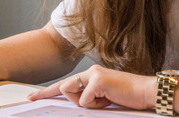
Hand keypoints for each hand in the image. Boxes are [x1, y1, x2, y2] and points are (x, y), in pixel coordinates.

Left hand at [27, 64, 154, 109]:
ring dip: (85, 103)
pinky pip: (84, 100)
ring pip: (70, 92)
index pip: (65, 84)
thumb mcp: (104, 99)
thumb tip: (76, 104)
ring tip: (104, 102)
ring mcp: (93, 74)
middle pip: (64, 87)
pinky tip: (109, 100)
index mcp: (91, 76)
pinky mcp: (98, 80)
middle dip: (73, 100)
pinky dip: (96, 105)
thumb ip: (89, 99)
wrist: (147, 93)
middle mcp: (90, 72)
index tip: (31, 97)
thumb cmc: (128, 98)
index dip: (46, 91)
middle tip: (92, 102)